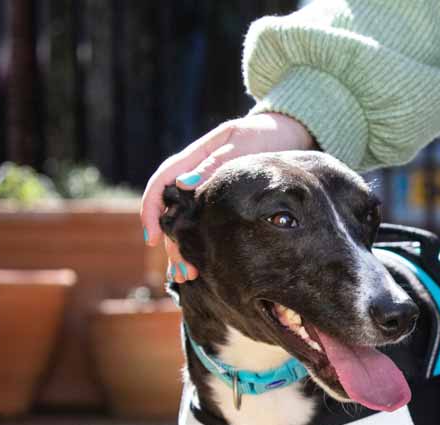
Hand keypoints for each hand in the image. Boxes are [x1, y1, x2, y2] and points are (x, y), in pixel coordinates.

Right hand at [140, 112, 314, 281]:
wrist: (287, 134)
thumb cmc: (263, 137)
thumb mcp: (241, 146)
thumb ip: (214, 164)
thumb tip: (184, 185)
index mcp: (194, 156)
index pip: (161, 183)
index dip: (152, 210)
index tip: (153, 237)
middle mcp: (195, 175)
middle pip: (174, 211)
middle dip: (173, 243)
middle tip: (183, 270)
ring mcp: (208, 189)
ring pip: (188, 222)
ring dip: (185, 249)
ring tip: (189, 277)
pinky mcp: (222, 201)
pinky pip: (206, 223)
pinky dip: (202, 244)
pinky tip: (203, 267)